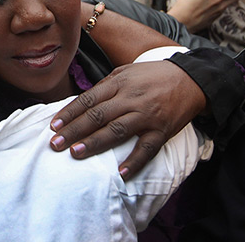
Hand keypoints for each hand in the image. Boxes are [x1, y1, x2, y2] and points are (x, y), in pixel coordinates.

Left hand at [49, 60, 206, 178]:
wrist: (190, 79)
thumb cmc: (152, 76)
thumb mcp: (126, 72)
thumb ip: (105, 87)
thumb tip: (81, 103)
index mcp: (119, 83)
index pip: (88, 99)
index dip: (69, 113)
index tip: (53, 126)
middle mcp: (130, 99)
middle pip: (98, 116)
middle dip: (74, 130)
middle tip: (55, 144)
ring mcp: (147, 115)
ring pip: (117, 130)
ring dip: (95, 143)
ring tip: (75, 153)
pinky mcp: (162, 130)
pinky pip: (147, 148)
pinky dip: (134, 161)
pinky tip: (121, 173)